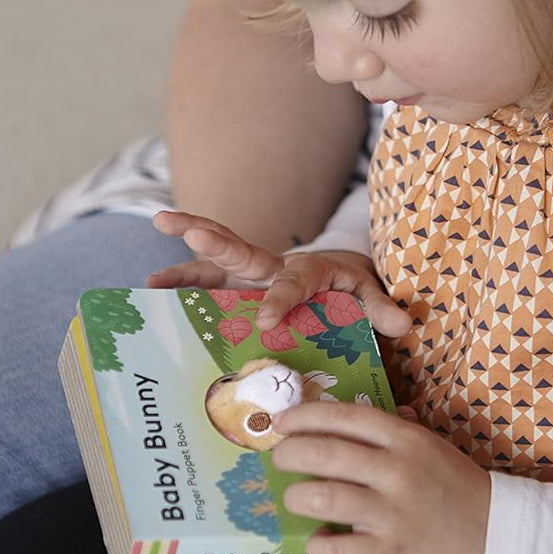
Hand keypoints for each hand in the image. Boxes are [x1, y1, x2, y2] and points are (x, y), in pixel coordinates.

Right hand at [148, 210, 410, 335]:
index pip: (292, 283)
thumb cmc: (353, 288)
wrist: (339, 275)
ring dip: (183, 263)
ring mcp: (251, 276)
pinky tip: (150, 294)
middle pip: (243, 251)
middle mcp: (274, 267)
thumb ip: (381, 309)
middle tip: (182, 227)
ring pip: (214, 264)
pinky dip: (179, 285)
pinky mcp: (237, 285)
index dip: (280, 300)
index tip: (267, 321)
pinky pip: (205, 282)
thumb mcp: (370, 296)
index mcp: (309, 270)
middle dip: (214, 240)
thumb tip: (403, 326)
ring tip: (149, 278)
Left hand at [270, 401, 490, 553]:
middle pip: (323, 452)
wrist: (495, 533)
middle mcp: (398, 470)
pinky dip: (316, 547)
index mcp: (405, 439)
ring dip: (296, 497)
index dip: (304, 416)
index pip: (344, 416)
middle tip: (280, 460)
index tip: (282, 422)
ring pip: (323, 497)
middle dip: (288, 454)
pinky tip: (318, 542)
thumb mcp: (427, 446)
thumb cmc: (452, 486)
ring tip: (295, 499)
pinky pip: (336, 550)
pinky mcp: (391, 552)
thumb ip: (388, 431)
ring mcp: (393, 512)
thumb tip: (339, 416)